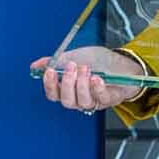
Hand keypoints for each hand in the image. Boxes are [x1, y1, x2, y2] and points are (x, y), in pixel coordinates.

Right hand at [32, 46, 146, 113]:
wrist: (123, 62)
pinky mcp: (109, 100)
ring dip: (82, 85)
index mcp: (69, 89)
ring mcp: (94, 101)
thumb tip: (35, 66)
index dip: (50, 85)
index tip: (49, 71)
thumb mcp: (76, 56)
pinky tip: (97, 78)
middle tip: (71, 66)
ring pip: (82, 102)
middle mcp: (80, 98)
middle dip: (67, 83)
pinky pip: (100, 99)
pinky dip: (97, 89)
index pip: (54, 94)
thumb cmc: (100, 62)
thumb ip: (57, 61)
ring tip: (86, 68)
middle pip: (67, 101)